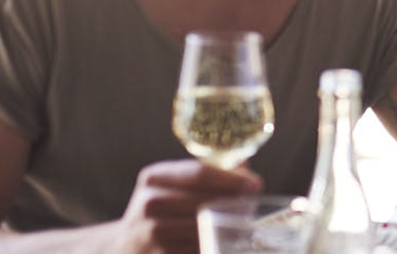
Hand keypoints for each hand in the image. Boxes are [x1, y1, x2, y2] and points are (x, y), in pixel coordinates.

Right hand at [110, 159, 261, 253]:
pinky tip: (223, 242)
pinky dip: (214, 246)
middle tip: (253, 206)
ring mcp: (151, 232)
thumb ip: (208, 173)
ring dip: (228, 227)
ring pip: (203, 227)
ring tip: (245, 225)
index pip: (199, 173)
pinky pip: (196, 249)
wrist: (126, 243)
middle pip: (204, 200)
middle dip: (235, 203)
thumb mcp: (173, 184)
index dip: (231, 178)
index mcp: (154, 177)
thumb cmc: (161, 208)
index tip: (255, 184)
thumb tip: (245, 166)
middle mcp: (149, 203)